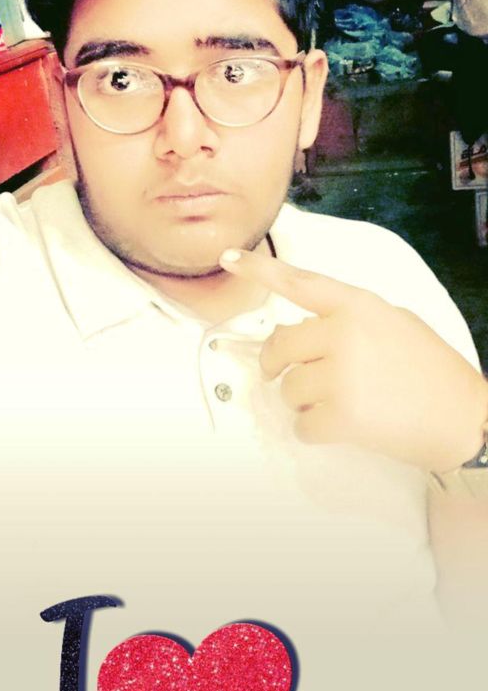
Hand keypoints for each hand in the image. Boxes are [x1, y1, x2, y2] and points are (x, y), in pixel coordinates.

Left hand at [219, 249, 487, 472]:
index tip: (228, 258)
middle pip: (280, 346)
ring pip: (288, 390)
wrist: (462, 416)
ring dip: (305, 403)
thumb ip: (347, 322)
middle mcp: (344, 333)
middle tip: (288, 376)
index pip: (300, 282)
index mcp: (358, 305)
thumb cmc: (430, 371)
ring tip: (344, 403)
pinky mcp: (340, 415)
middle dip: (278, 366)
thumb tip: (300, 337)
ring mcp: (340, 374)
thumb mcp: (393, 323)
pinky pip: (301, 426)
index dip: (260, 271)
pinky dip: (316, 432)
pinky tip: (346, 426)